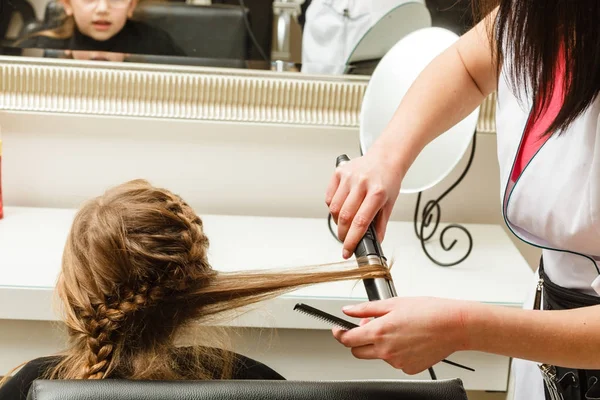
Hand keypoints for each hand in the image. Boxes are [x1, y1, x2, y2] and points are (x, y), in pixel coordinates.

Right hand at [325, 149, 403, 258]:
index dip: (352, 240)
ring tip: (345, 223)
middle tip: (346, 240)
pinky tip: (341, 208)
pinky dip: (333, 208)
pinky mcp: (339, 172)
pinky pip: (329, 197)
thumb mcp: (389, 203)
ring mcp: (348, 176)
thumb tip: (375, 243)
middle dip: (343, 234)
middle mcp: (362, 183)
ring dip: (338, 221)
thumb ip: (381, 224)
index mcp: (377, 192)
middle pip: (345, 216)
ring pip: (334, 208)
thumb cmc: (388, 180)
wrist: (386, 158)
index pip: (361, 222)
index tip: (347, 251)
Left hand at [332, 297, 470, 374]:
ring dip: (380, 344)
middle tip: (369, 327)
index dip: (339, 334)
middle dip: (358, 340)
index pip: (348, 339)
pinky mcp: (409, 368)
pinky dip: (396, 352)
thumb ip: (366, 309)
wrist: (453, 325)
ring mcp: (397, 362)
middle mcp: (386, 350)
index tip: (338, 329)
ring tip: (398, 329)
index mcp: (379, 332)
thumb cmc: (428, 311)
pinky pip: (395, 361)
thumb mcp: (393, 303)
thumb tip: (348, 310)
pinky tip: (408, 339)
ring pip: (378, 355)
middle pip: (358, 352)